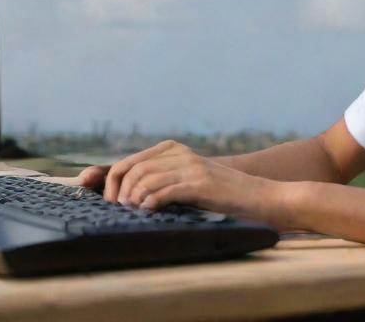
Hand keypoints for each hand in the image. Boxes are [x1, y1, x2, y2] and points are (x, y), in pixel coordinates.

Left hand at [76, 140, 297, 230]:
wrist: (260, 196)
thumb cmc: (222, 195)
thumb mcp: (189, 182)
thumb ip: (164, 181)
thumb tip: (128, 196)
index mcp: (174, 150)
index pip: (129, 161)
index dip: (109, 181)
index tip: (104, 201)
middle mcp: (180, 154)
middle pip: (132, 168)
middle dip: (115, 191)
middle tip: (114, 212)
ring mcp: (191, 166)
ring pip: (144, 179)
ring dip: (131, 200)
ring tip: (129, 214)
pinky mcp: (200, 183)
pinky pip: (165, 190)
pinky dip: (149, 203)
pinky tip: (145, 213)